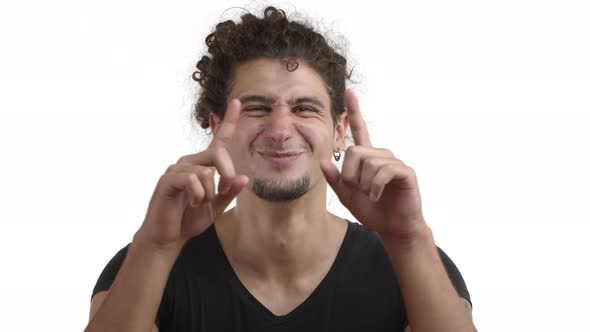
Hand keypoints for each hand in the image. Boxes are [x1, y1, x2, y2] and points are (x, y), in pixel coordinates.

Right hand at [135, 99, 248, 253]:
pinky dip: (198, 195)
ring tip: (199, 203)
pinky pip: (192, 180)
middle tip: (224, 191)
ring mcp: (177, 169)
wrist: (169, 236)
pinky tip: (192, 203)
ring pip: (206, 171)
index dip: (228, 121)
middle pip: (218, 154)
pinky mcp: (168, 180)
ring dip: (209, 193)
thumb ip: (230, 192)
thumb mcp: (217, 206)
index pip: (219, 140)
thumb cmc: (190, 218)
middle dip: (227, 174)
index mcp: (203, 165)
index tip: (237, 102)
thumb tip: (245, 178)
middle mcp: (190, 162)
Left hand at [320, 90, 427, 240]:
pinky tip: (376, 195)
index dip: (355, 111)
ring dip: (362, 184)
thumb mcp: (347, 197)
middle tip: (357, 190)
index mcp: (368, 159)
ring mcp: (394, 163)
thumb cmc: (373, 211)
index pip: (360, 130)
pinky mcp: (405, 172)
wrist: (394, 228)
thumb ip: (335, 180)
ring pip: (367, 162)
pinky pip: (383, 171)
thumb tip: (322, 161)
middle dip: (349, 175)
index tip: (349, 92)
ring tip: (369, 195)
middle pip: (354, 151)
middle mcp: (381, 156)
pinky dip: (374, 186)